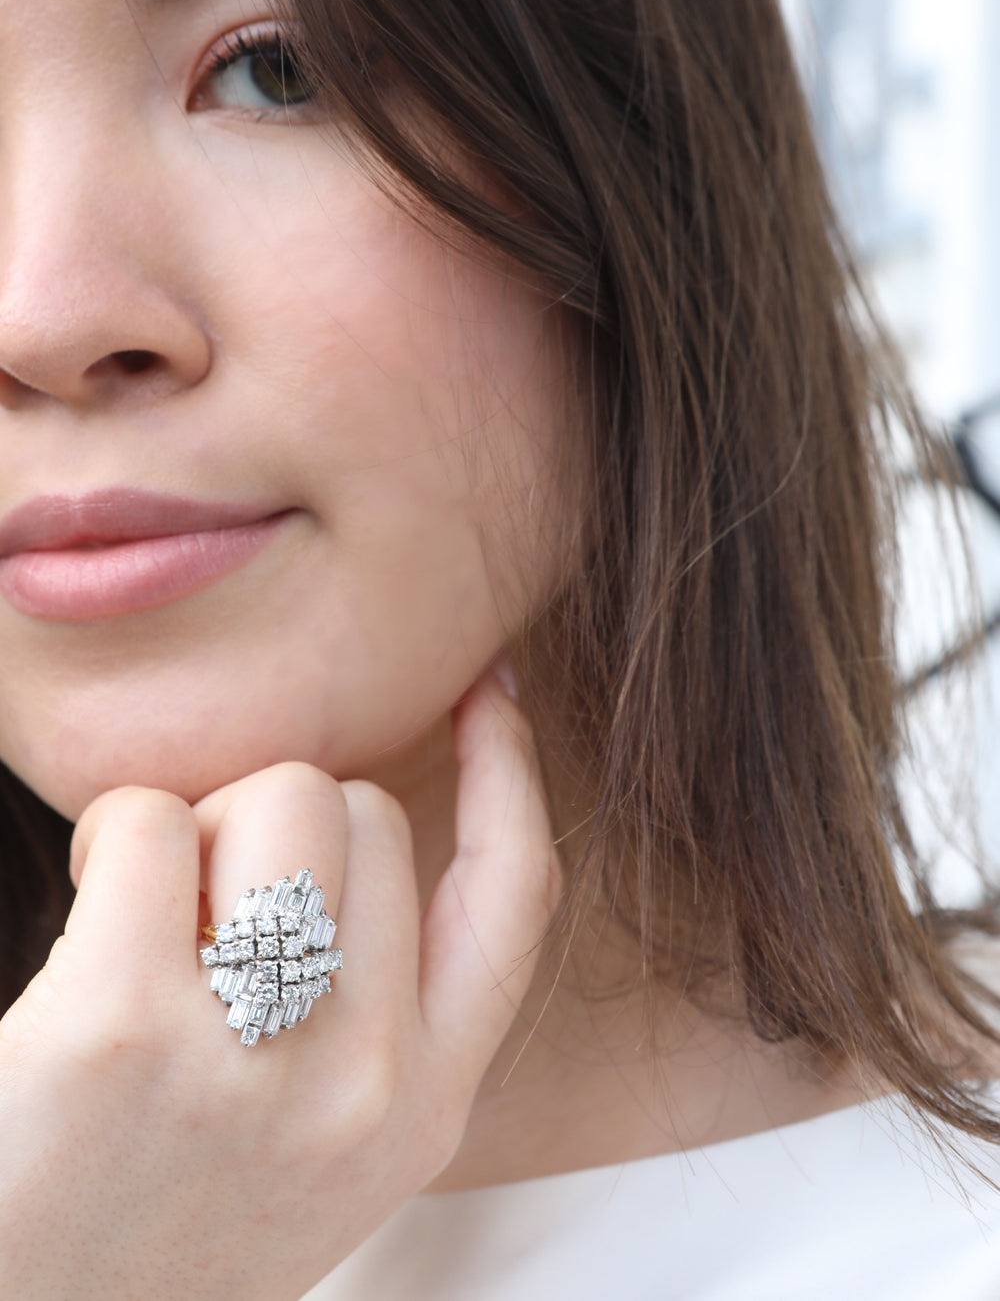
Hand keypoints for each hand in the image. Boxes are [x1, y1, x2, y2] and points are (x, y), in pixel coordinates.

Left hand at [0, 663, 558, 1300]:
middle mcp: (363, 1087)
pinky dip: (111, 837)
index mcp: (422, 1112)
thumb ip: (373, 1008)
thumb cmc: (156, 1223)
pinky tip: (87, 922)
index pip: (515, 897)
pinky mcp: (123, 1025)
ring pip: (279, 791)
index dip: (511, 772)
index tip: (490, 689)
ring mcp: (252, 1058)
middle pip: (366, 813)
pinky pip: (149, 818)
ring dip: (200, 824)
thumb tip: (359, 822)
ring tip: (147, 919)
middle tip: (204, 913)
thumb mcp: (320, 1140)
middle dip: (279, 824)